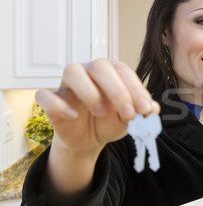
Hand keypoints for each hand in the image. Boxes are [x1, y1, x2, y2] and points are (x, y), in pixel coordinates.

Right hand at [36, 59, 159, 156]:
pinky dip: (58, 104)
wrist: (89, 139)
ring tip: (101, 112)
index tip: (145, 110)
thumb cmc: (110, 121)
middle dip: (117, 90)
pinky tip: (73, 115)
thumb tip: (154, 109)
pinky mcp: (50, 100)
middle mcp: (88, 71)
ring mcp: (67, 84)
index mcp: (110, 71)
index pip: (123, 71)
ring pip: (72, 71)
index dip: (136, 89)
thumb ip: (141, 113)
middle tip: (128, 113)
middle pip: (100, 66)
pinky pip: (45, 95)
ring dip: (89, 91)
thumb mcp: (129, 119)